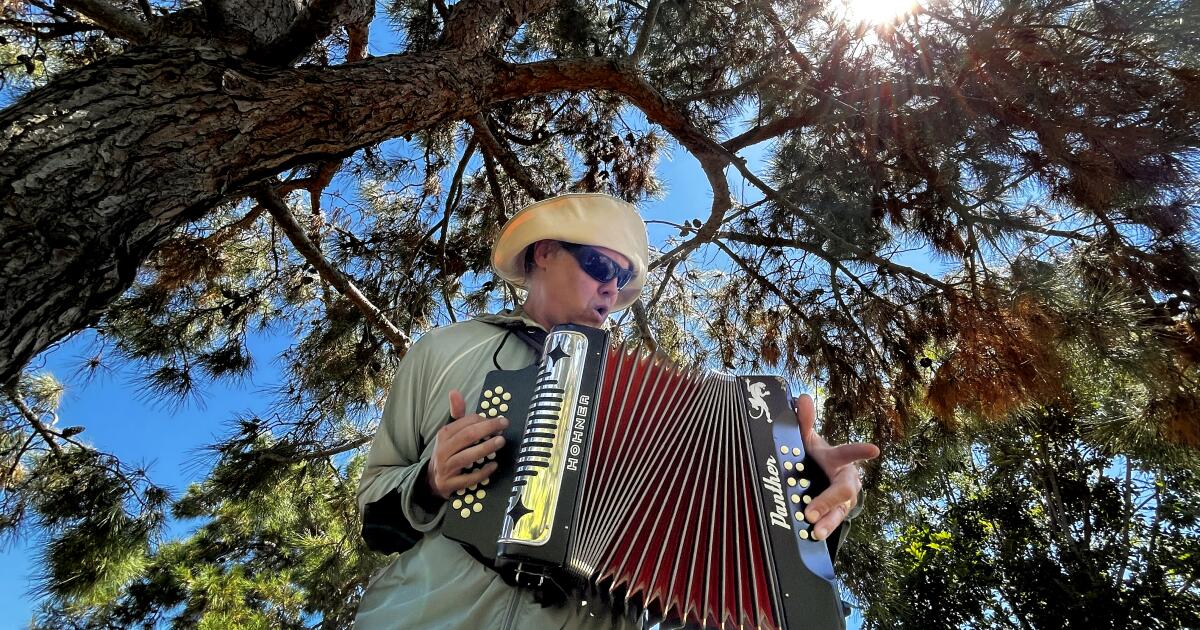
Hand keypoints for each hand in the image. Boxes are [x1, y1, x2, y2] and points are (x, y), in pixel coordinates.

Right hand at [426, 389, 507, 500]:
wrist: (432, 480)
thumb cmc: (448, 452)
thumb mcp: (450, 433)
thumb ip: (456, 413)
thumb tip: (454, 391)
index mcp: (444, 435)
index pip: (465, 423)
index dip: (483, 420)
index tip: (498, 420)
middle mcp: (442, 450)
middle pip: (467, 436)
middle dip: (487, 429)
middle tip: (504, 425)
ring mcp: (445, 468)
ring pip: (467, 456)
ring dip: (486, 448)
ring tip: (501, 442)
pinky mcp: (449, 484)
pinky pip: (468, 478)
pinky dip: (482, 472)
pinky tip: (494, 465)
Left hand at [796, 393, 879, 540]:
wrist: (824, 477)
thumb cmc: (817, 457)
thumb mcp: (808, 440)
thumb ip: (804, 421)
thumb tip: (802, 397)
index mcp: (838, 461)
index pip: (848, 453)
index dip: (860, 451)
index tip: (875, 449)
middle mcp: (846, 482)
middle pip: (842, 491)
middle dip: (828, 501)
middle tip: (811, 512)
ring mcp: (843, 501)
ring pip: (839, 512)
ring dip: (828, 522)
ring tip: (816, 533)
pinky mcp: (837, 515)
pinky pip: (832, 524)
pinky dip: (823, 531)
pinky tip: (811, 540)